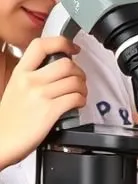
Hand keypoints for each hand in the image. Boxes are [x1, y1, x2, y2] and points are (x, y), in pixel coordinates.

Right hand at [0, 37, 86, 168]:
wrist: (2, 141)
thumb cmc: (11, 119)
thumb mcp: (16, 89)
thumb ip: (33, 77)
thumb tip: (58, 69)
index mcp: (20, 72)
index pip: (40, 45)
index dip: (62, 42)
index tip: (73, 48)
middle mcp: (30, 80)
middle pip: (66, 64)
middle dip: (79, 72)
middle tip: (79, 80)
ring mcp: (40, 95)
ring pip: (75, 81)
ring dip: (83, 88)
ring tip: (79, 94)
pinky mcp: (50, 111)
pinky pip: (76, 98)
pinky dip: (82, 100)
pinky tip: (77, 104)